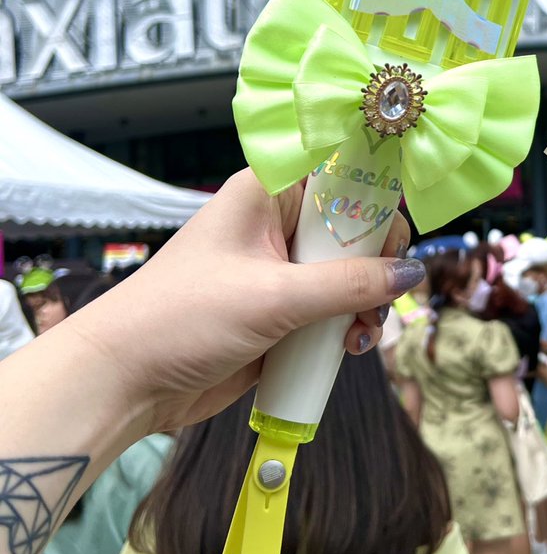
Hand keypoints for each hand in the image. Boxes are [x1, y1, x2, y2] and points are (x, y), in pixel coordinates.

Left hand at [65, 170, 419, 432]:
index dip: (376, 193)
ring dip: (368, 303)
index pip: (341, 171)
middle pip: (355, 228)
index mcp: (268, 194)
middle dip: (378, 265)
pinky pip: (335, 310)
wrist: (127, 383)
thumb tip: (412, 273)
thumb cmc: (182, 319)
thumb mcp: (275, 297)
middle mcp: (277, 226)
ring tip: (361, 332)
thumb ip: (350, 285)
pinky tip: (348, 348)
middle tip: (383, 294)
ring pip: (352, 274)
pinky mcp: (283, 313)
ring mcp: (281, 272)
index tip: (397, 230)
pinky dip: (349, 327)